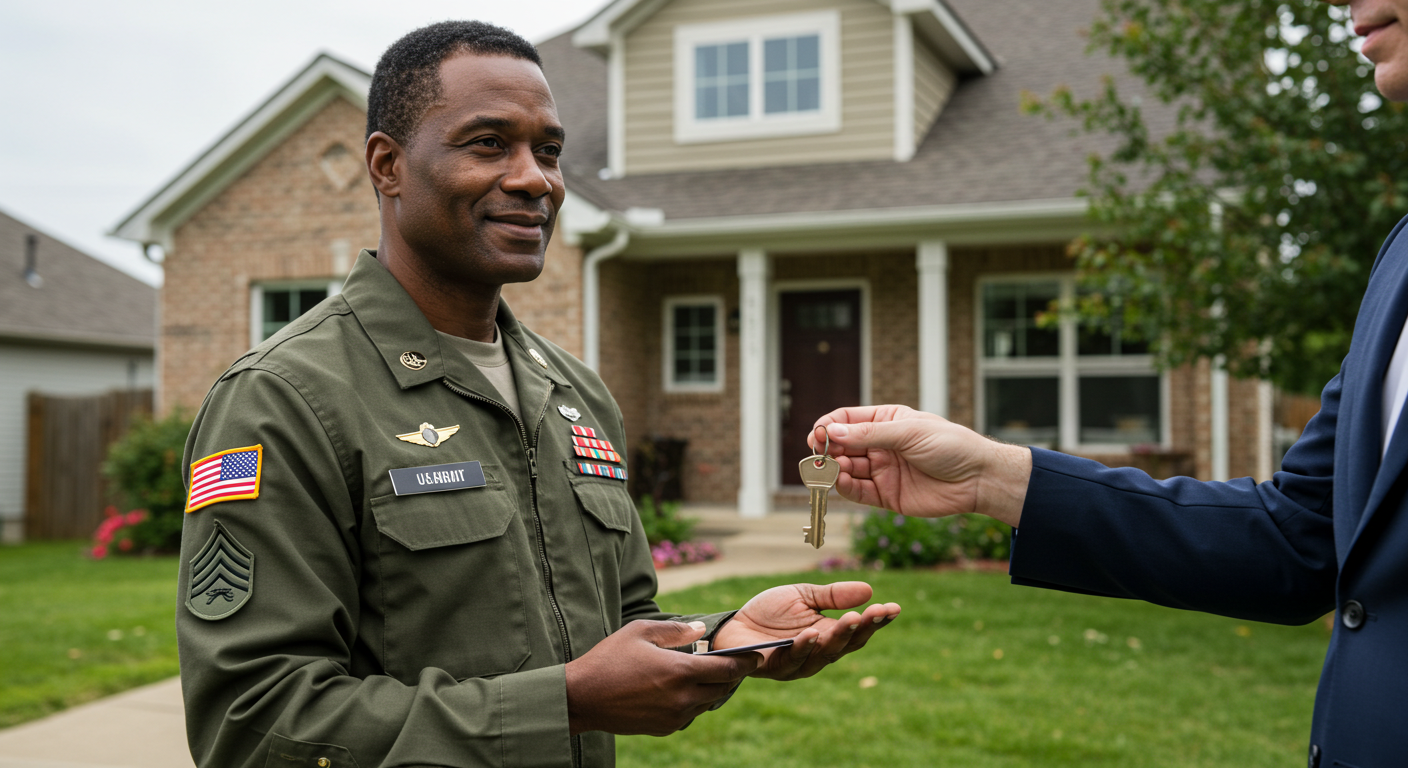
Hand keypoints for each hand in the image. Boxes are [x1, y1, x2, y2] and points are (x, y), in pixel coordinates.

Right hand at [565, 620, 758, 735]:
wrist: (583, 697)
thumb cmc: (610, 659)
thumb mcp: (641, 632)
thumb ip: (677, 630)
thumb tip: (703, 631)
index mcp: (680, 671)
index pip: (728, 669)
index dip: (747, 662)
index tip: (758, 656)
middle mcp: (683, 697)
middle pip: (723, 687)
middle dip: (732, 675)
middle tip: (735, 662)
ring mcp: (675, 716)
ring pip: (708, 702)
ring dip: (714, 688)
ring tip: (711, 673)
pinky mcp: (665, 728)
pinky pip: (691, 713)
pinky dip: (695, 700)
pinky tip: (685, 688)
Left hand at [712, 582, 899, 679]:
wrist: (734, 626)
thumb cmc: (769, 613)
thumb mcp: (804, 596)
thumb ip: (833, 596)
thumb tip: (869, 590)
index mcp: (829, 635)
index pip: (858, 630)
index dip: (876, 621)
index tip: (894, 608)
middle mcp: (819, 653)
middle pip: (847, 644)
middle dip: (863, 628)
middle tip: (876, 612)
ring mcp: (799, 663)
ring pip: (824, 653)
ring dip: (839, 636)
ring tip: (852, 618)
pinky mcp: (776, 668)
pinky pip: (793, 660)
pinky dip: (803, 646)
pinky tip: (812, 633)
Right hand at [810, 405, 1030, 525]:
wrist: (978, 478)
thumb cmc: (950, 445)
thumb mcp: (909, 432)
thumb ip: (869, 434)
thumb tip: (832, 431)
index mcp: (886, 422)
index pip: (846, 420)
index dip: (828, 426)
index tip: (817, 435)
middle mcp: (880, 446)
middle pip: (842, 446)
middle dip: (827, 450)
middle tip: (817, 456)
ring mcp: (882, 471)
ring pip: (846, 470)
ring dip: (833, 469)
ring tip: (827, 469)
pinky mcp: (886, 496)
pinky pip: (857, 492)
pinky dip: (844, 488)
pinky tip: (840, 482)